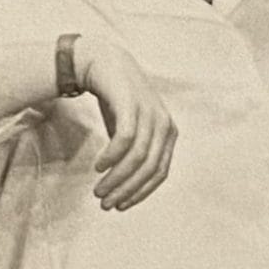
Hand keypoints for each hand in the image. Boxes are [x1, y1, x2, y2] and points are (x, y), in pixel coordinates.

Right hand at [76, 34, 177, 209]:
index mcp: (169, 134)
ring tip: (98, 190)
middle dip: (127, 190)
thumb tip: (124, 187)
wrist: (102, 62)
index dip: (140, 193)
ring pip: (137, 157)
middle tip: (105, 204)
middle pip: (149, 169)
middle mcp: (165, 124)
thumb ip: (133, 154)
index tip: (120, 206)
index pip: (160, 173)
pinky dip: (112, 157)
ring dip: (116, 178)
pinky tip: (99, 166)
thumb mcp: (130, 130)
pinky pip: (125, 139)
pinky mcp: (132, 105)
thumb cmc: (116, 101)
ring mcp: (151, 113)